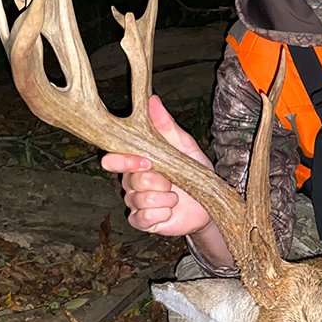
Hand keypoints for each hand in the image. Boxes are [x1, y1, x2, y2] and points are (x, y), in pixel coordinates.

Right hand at [100, 95, 213, 236]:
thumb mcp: (184, 146)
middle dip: (156, 182)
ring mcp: (135, 202)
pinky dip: (161, 213)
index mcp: (136, 161)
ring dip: (164, 199)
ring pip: (139, 199)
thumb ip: (166, 126)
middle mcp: (131, 181)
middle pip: (131, 181)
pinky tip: (170, 210)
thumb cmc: (194, 172)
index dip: (124, 161)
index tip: (147, 162)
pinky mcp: (142, 220)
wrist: (208, 204)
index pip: (113, 159)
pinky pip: (142, 218)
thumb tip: (152, 100)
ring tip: (175, 196)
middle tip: (171, 182)